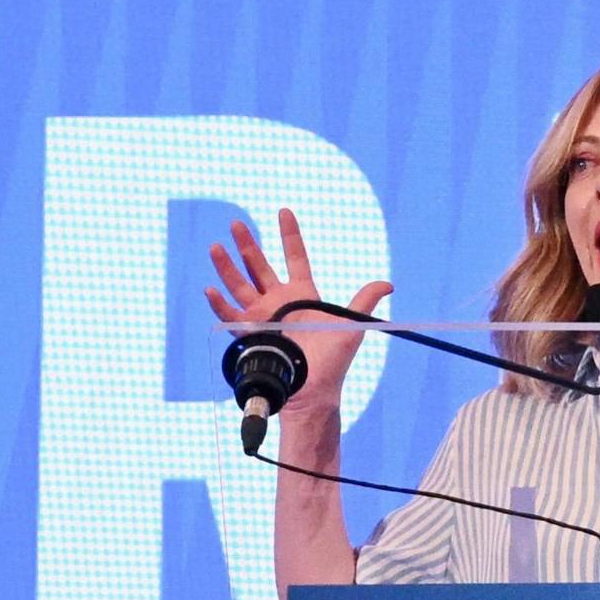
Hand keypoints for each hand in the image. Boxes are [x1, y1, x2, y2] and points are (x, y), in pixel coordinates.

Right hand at [204, 209, 391, 421]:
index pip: (294, 256)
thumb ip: (365, 301)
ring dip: (227, 266)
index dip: (289, 234)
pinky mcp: (249, 334)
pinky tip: (210, 289)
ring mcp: (262, 317)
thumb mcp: (352, 325)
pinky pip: (229, 316)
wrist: (313, 388)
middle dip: (247, 245)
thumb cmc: (333, 360)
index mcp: (302, 294)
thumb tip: (388, 284)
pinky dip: (219, 303)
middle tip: (237, 223)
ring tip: (216, 246)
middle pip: (259, 266)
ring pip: (239, 285)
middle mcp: (279, 302)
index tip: (284, 211)